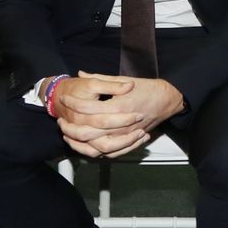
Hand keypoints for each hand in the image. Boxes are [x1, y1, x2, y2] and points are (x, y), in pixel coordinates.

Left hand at [53, 72, 182, 157]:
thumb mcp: (123, 80)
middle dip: (71, 128)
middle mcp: (121, 124)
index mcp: (118, 106)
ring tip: (68, 135)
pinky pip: (109, 153)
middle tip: (61, 121)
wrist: (167, 101)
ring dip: (80, 144)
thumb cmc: (147, 88)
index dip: (73, 104)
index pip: (88, 109)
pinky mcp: (128, 141)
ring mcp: (125, 135)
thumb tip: (81, 74)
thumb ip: (100, 78)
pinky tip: (84, 145)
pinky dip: (94, 152)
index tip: (64, 99)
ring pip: (97, 147)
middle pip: (88, 133)